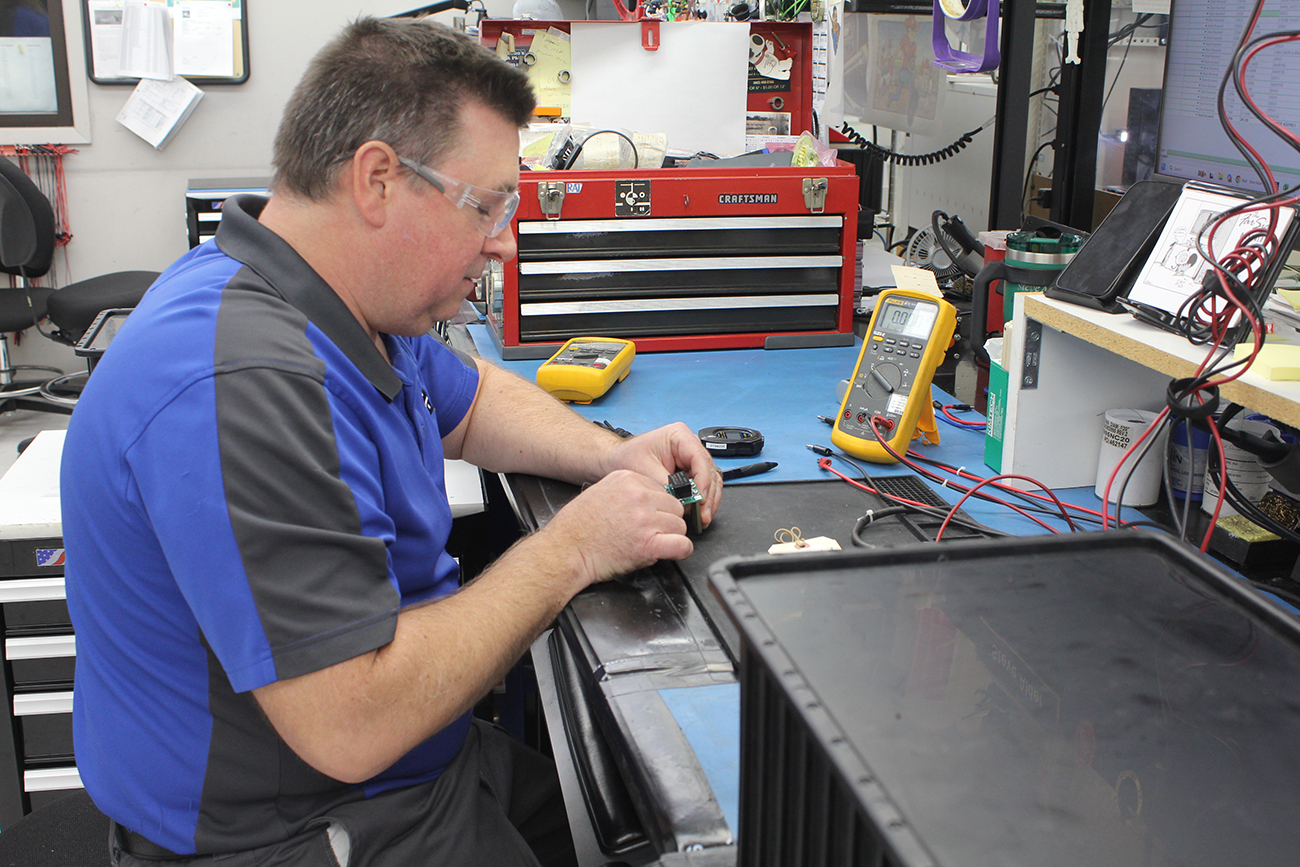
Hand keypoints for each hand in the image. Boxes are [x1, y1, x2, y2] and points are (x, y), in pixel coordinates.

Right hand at [542, 470, 691, 586]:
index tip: (649, 518)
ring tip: (651, 543)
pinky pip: (682, 545)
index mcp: (628, 479)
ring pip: (680, 526)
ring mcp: (645, 519)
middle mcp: (639, 496)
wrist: (565, 549)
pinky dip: (681, 551)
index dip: (658, 508)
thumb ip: (628, 491)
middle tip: (650, 533)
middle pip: (675, 507)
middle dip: (666, 522)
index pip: (663, 490)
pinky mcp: (648, 544)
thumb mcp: (601, 492)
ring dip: (671, 537)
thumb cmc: (578, 526)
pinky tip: (672, 552)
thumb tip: (650, 500)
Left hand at [602, 422, 721, 526]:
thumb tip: (683, 500)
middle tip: (703, 514)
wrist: (617, 461)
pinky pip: (703, 487)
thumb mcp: (644, 470)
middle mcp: (690, 446)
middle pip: (709, 471)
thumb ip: (665, 484)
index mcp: (680, 436)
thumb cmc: (628, 458)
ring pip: (711, 481)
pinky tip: (699, 514)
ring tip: (702, 518)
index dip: (703, 480)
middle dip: (708, 495)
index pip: (700, 458)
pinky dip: (703, 502)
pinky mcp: (690, 473)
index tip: (700, 499)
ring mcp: (691, 460)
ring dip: (709, 501)